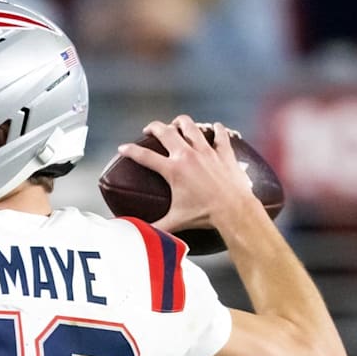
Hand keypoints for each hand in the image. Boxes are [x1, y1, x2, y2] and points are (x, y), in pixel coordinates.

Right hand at [117, 115, 257, 232]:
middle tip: (149, 130)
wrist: (233, 210)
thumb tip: (139, 233)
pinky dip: (216, 129)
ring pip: (190, 126)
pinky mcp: (223, 152)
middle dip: (153, 127)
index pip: (145, 156)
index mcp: (173, 170)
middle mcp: (187, 155)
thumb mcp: (176, 221)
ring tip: (176, 124)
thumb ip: (156, 227)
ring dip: (180, 122)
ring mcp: (206, 151)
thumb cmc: (204, 215)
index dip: (130, 150)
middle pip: (165, 131)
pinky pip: (219, 134)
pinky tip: (214, 127)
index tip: (122, 147)